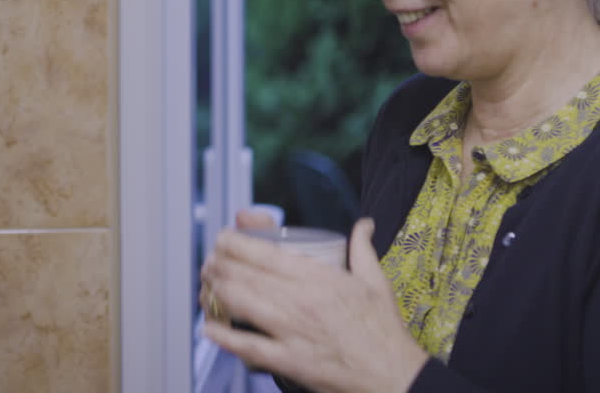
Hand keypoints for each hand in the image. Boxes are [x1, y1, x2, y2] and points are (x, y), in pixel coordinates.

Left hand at [199, 218, 427, 392]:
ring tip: (206, 287)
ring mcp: (291, 331)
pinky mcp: (288, 361)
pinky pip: (246, 346)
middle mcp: (299, 300)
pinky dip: (223, 336)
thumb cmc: (382, 330)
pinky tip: (210, 328)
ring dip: (214, 292)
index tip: (222, 239)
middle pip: (241, 274)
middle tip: (209, 263)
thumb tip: (364, 224)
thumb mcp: (375, 281)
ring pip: (238, 303)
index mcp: (316, 277)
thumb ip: (363, 248)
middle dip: (217, 265)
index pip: (261, 252)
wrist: (393, 375)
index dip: (232, 242)